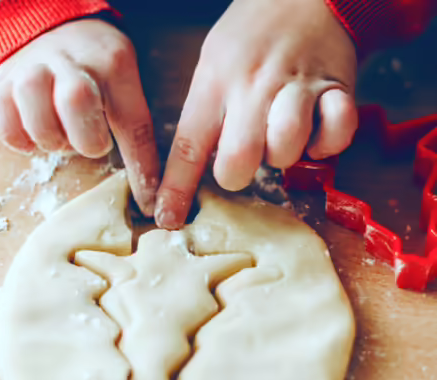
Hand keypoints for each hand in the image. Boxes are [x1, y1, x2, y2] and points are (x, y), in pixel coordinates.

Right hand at [0, 19, 158, 215]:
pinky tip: (34, 135)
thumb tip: (149, 188)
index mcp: (114, 64)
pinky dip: (20, 139)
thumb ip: (130, 123)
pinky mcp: (1, 80)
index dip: (141, 169)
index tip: (147, 203)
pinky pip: (4, 121)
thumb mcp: (122, 84)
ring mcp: (33, 67)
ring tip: (61, 136)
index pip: (134, 124)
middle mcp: (72, 61)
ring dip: (52, 139)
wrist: (50, 30)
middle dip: (86, 139)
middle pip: (76, 102)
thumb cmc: (96, 70)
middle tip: (90, 144)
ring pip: (37, 114)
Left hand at [156, 0, 357, 228]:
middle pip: (239, 158)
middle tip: (244, 158)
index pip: (188, 144)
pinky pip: (336, 134)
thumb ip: (206, 113)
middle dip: (237, 174)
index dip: (177, 188)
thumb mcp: (213, 62)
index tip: (168, 218)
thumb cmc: (251, 36)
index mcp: (215, 81)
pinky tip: (317, 128)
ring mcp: (297, 86)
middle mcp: (253, 85)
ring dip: (282, 154)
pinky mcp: (337, 89)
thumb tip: (201, 166)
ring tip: (281, 135)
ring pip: (286, 147)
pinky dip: (327, 142)